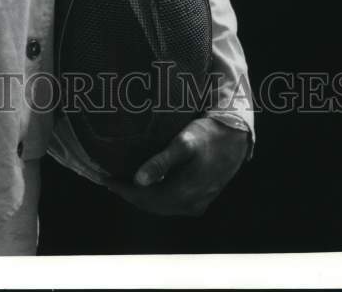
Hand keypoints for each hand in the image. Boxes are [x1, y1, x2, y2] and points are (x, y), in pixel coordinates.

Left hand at [105, 116, 247, 216]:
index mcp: (184, 193)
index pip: (144, 198)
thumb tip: (138, 180)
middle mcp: (190, 204)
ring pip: (160, 206)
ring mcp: (196, 204)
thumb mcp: (184, 143)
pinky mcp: (201, 200)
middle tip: (109, 179)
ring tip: (122, 182)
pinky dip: (155, 197)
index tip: (104, 178)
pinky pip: (171, 204)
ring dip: (140, 196)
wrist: (237, 139)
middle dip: (128, 194)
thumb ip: (161, 162)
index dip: (123, 189)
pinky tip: (146, 186)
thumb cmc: (209, 135)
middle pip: (151, 205)